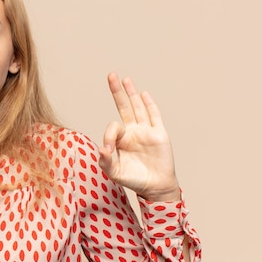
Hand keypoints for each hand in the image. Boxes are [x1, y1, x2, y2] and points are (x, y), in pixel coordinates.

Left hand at [98, 73, 179, 200]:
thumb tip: (101, 149)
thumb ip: (106, 161)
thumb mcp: (114, 172)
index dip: (108, 135)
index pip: (113, 127)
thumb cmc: (133, 179)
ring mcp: (146, 131)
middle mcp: (133, 131)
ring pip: (138, 107)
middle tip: (111, 75)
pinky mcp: (159, 134)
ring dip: (132, 93)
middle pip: (124, 106)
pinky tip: (143, 94)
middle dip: (117, 91)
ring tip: (125, 79)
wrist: (154, 187)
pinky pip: (154, 116)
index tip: (108, 149)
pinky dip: (149, 105)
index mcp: (121, 139)